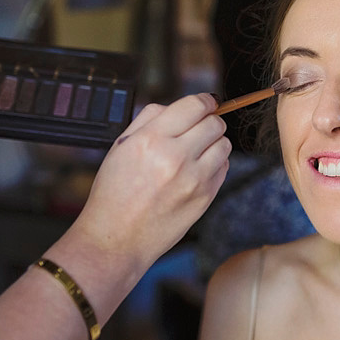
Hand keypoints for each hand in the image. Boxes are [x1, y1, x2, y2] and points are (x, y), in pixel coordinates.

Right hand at [62, 93, 230, 273]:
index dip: (204, 101)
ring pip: (224, 144)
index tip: (206, 103)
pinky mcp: (205, 197)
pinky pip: (224, 168)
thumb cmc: (115, 193)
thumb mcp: (120, 147)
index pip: (194, 105)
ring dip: (214, 142)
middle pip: (214, 123)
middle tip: (200, 128)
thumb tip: (177, 106)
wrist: (117, 238)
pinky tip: (197, 169)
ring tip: (197, 150)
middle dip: (210, 121)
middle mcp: (175, 157)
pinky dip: (216, 164)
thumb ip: (149, 120)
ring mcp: (193, 179)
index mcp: (151, 139)